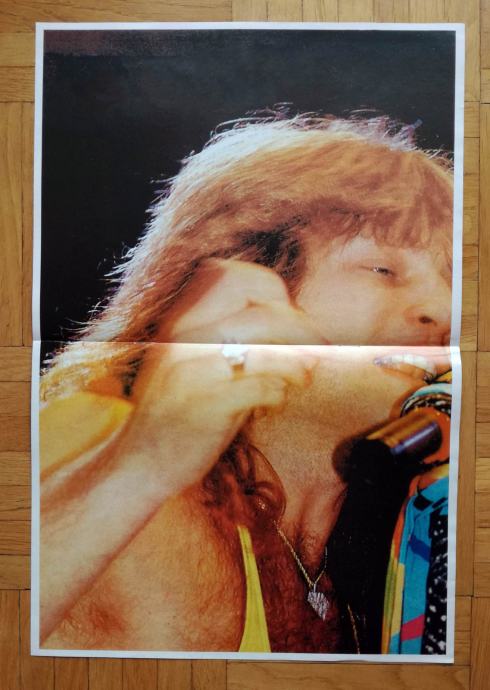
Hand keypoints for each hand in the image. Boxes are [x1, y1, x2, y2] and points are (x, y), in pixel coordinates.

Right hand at [119, 259, 324, 494]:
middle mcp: (183, 335)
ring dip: (296, 363)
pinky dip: (279, 393)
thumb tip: (295, 321)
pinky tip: (275, 402)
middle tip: (318, 349)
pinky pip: (261, 387)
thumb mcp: (192, 358)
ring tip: (305, 377)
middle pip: (262, 311)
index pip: (238, 277)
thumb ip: (230, 333)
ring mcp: (192, 369)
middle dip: (301, 328)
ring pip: (266, 347)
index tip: (292, 319)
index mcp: (181, 317)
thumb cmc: (179, 409)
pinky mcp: (204, 405)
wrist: (138, 462)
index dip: (275, 294)